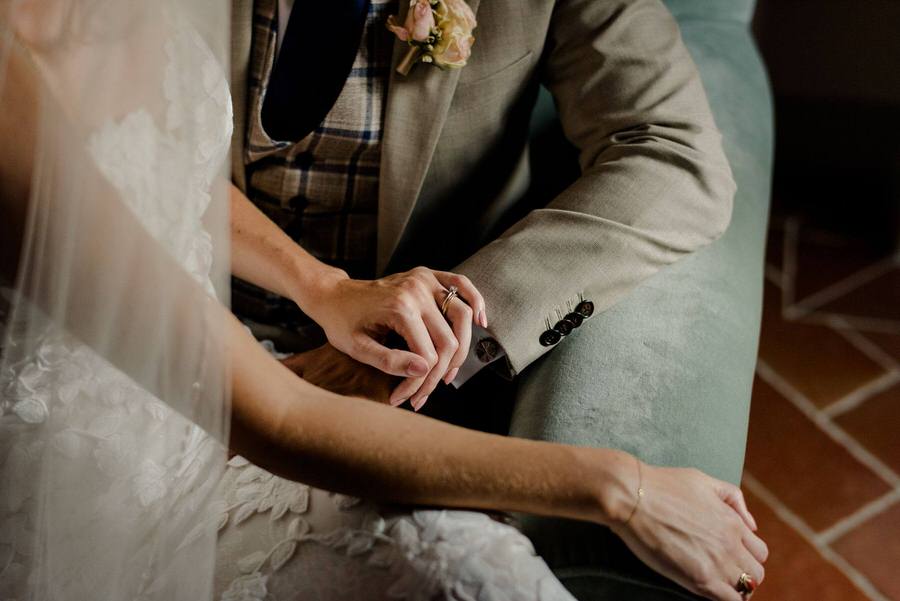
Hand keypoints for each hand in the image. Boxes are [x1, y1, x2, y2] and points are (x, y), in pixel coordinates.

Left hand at [303, 267, 486, 409]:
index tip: (404, 398)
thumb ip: (390, 362)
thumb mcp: (357, 349)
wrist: (333, 295)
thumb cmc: (341, 323)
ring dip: (461, 348)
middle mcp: (416, 290)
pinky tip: (481, 321)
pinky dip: (476, 301)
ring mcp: (424, 279)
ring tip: (449, 372)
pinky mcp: (427, 275)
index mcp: (399, 307)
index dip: (420, 383)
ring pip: (462, 316)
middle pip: (448, 340)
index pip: (427, 355)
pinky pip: (462, 284)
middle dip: (439, 374)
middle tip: (424, 395)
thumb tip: (424, 370)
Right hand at [608, 464, 766, 600]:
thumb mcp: (704, 480)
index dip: (747, 557)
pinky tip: (709, 591)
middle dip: (743, 575)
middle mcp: (731, 544)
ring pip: (746, 590)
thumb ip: (733, 498)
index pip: (759, 552)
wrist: (634, 496)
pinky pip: (729, 600)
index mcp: (733, 522)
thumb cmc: (663, 485)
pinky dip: (724, 599)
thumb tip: (752, 525)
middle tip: (725, 575)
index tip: (733, 559)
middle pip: (756, 574)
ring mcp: (717, 564)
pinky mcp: (700, 579)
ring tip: (717, 585)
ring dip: (734, 589)